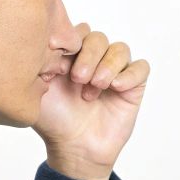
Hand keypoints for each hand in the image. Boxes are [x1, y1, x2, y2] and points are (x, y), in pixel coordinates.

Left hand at [36, 22, 149, 179]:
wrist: (74, 148)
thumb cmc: (54, 120)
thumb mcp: (38, 87)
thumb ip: (43, 60)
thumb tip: (52, 39)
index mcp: (71, 56)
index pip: (77, 31)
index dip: (71, 44)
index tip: (59, 68)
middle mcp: (94, 60)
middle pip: (99, 37)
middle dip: (89, 55)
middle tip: (79, 78)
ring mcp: (115, 72)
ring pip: (120, 49)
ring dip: (108, 66)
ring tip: (96, 87)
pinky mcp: (133, 86)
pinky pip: (141, 68)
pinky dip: (129, 74)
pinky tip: (115, 88)